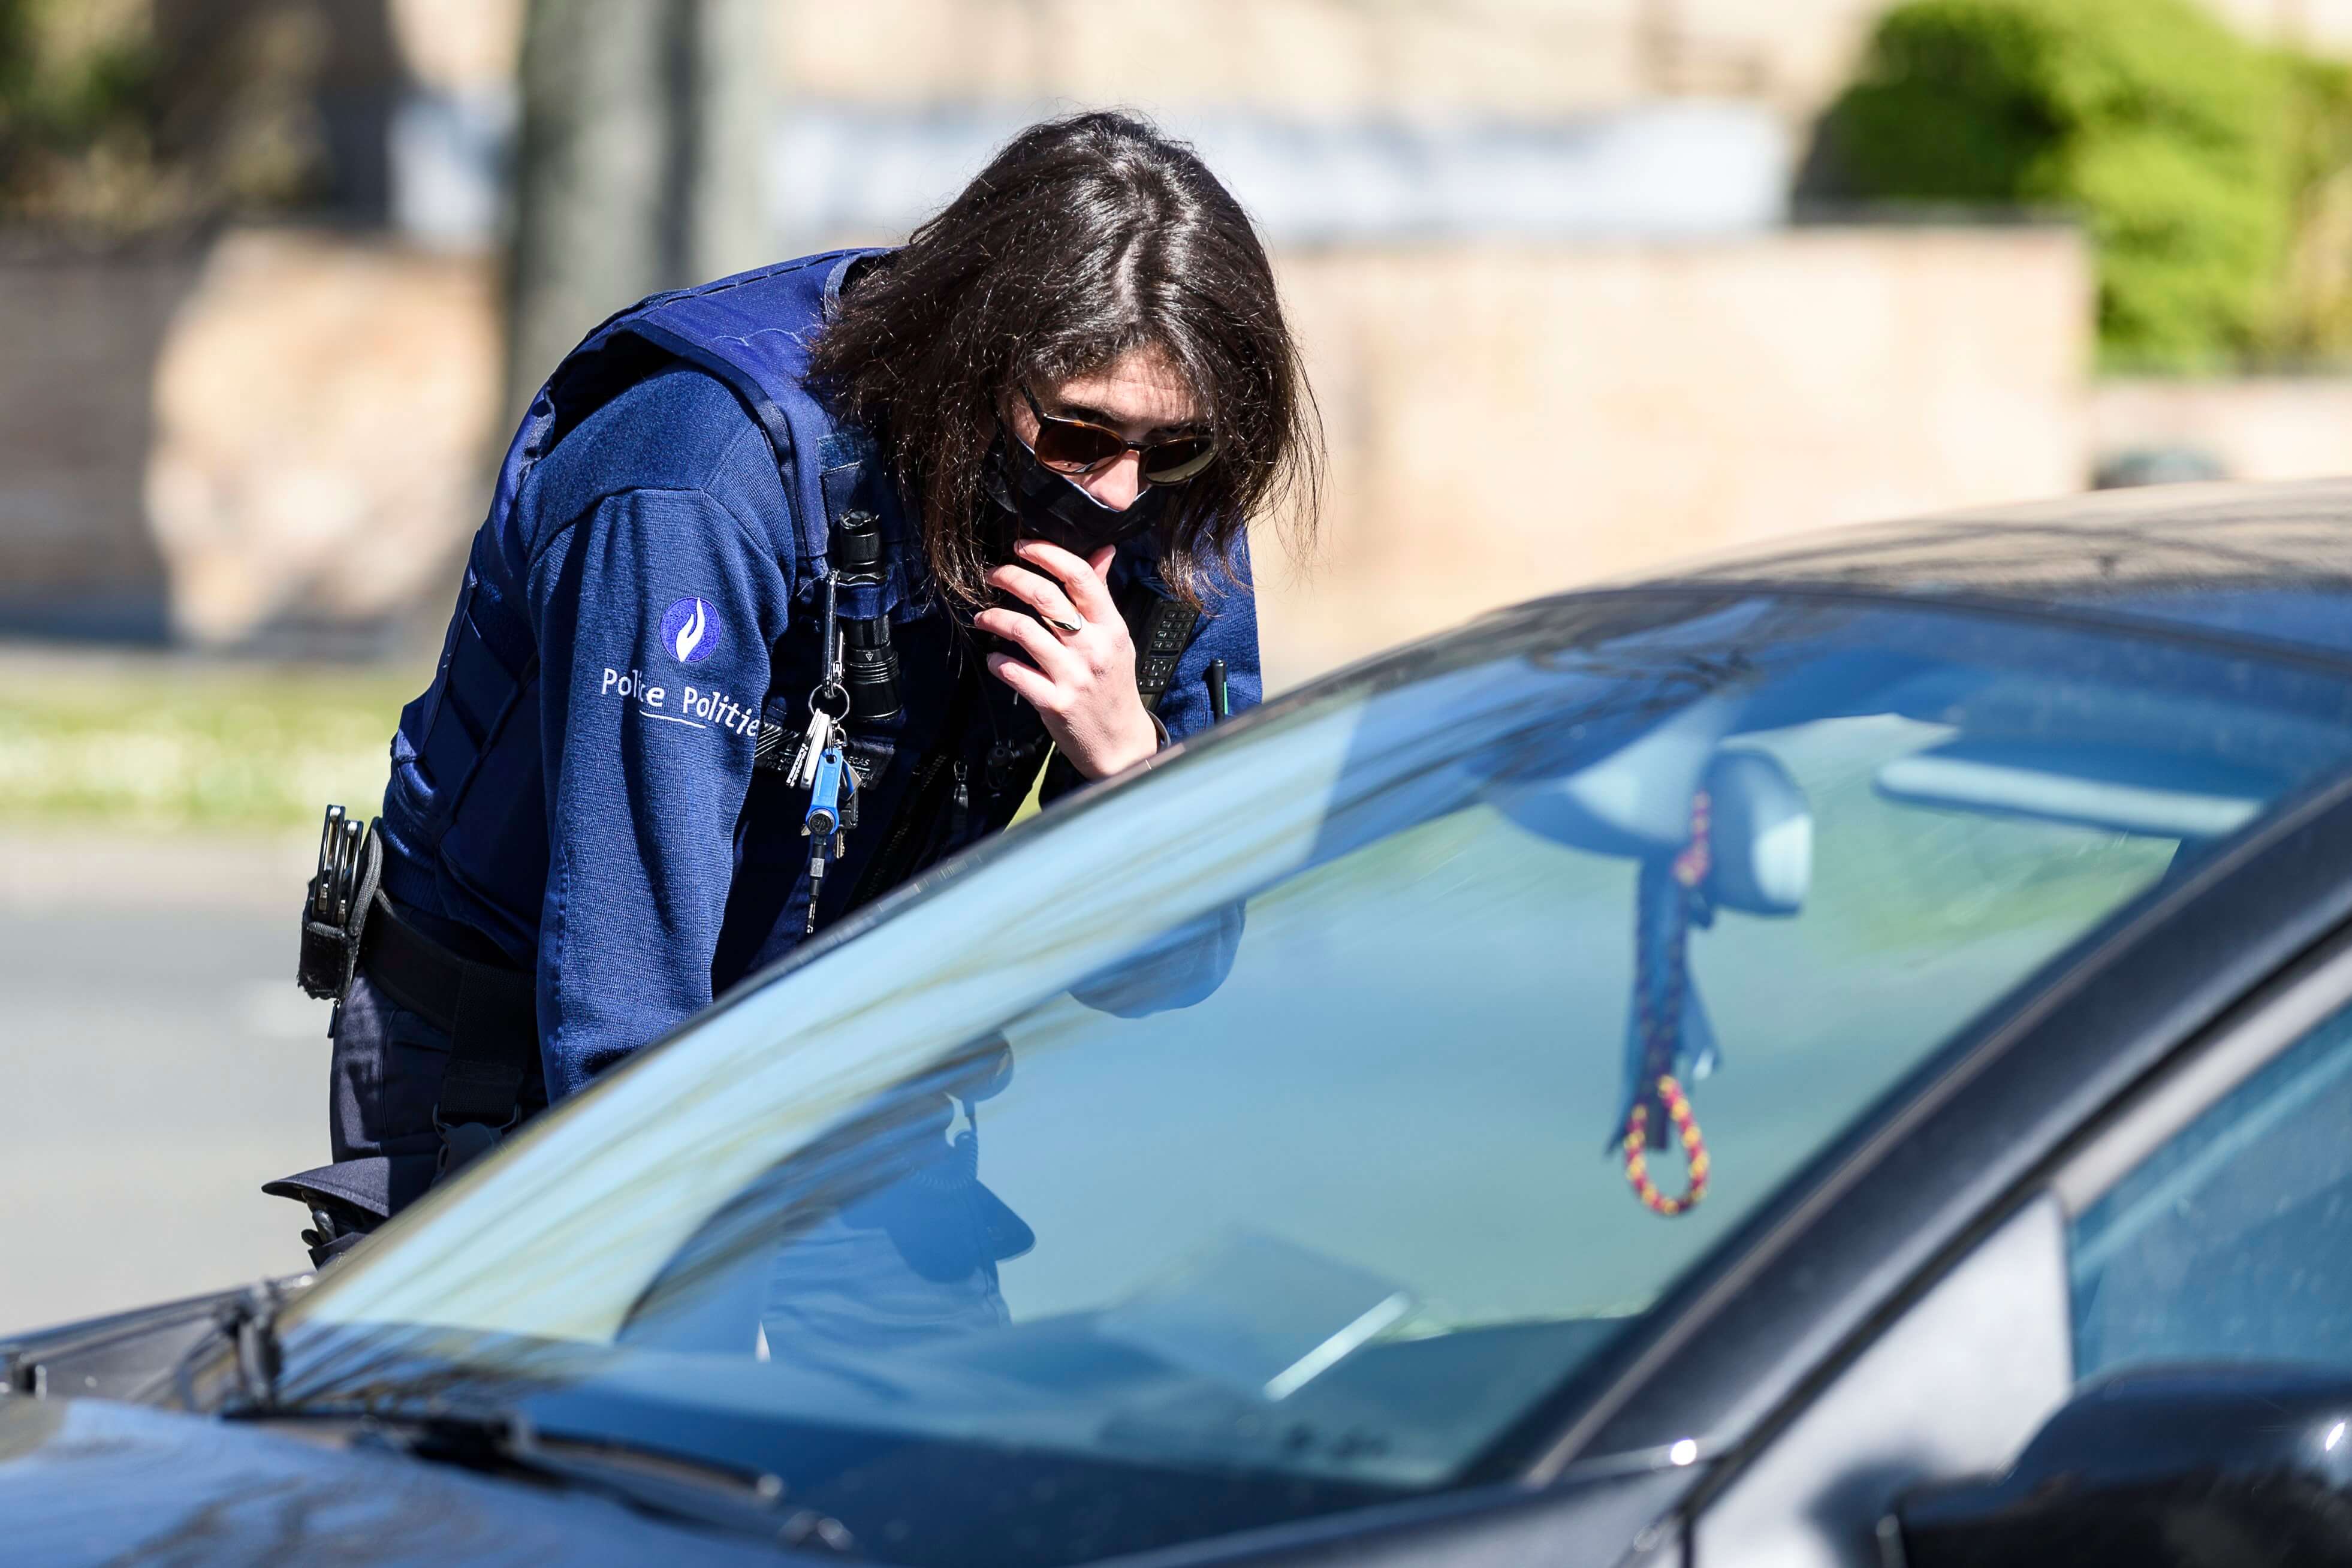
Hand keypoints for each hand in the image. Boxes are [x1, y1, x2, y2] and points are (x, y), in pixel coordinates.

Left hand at [977, 540, 1160, 778]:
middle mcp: (1092, 647)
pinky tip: (994, 658)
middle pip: (1045, 597)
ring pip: (1022, 630)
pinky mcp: (1053, 702)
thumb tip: (1103, 549)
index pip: (1080, 576)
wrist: (1120, 742)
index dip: (1047, 554)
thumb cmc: (1114, 685)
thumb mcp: (1116, 638)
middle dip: (1010, 577)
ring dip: (994, 618)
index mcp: (1111, 626)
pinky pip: (1013, 672)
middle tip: (992, 574)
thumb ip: (1101, 596)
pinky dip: (997, 661)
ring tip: (983, 617)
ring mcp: (1072, 676)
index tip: (1022, 546)